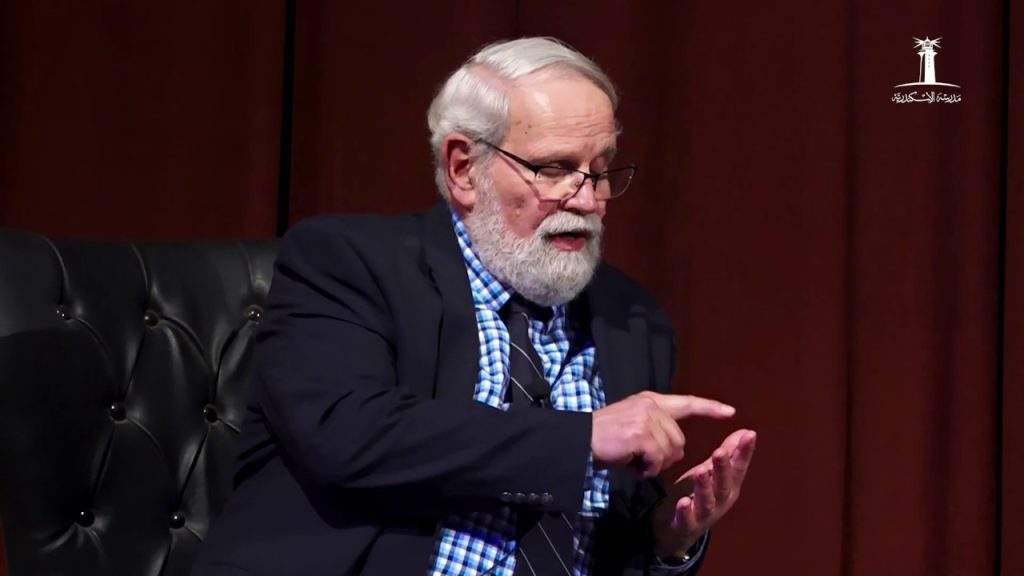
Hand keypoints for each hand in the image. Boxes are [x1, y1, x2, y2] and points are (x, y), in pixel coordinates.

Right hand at [591, 392, 734, 478]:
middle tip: (640, 459)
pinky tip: (633, 466)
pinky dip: (647, 469)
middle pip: (679, 440)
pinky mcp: (641, 435)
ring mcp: (646, 418)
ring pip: (671, 452)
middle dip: (665, 456)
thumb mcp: (632, 424)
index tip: (730, 412)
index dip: (709, 408)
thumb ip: (655, 427)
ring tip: (634, 461)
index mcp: (650, 400)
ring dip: (654, 464)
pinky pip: (658, 460)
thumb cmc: (603, 438)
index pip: (687, 402)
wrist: (579, 441)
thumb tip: (675, 448)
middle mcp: (651, 405)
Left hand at [651, 428, 756, 557]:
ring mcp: (705, 514)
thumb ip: (729, 454)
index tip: (750, 434)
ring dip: (705, 486)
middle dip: (724, 468)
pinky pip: (687, 519)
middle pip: (724, 483)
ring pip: (707, 500)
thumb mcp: (713, 473)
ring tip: (700, 471)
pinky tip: (683, 502)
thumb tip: (747, 431)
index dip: (745, 452)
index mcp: (728, 486)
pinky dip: (686, 512)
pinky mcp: (687, 525)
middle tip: (720, 451)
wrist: (678, 531)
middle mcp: (720, 500)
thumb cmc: (698, 496)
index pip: (739, 467)